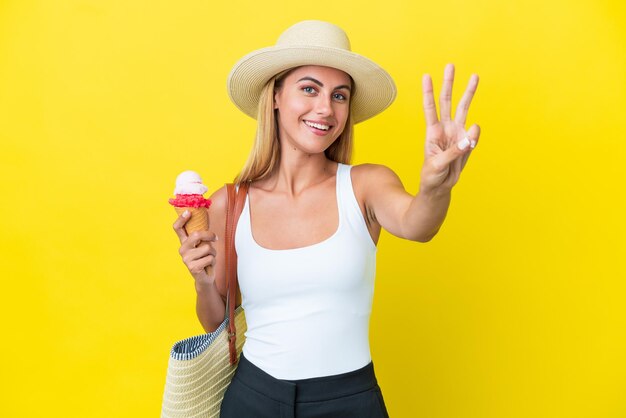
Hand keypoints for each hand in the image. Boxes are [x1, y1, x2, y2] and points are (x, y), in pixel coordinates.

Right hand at [172, 210, 217, 284]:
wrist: (205, 278)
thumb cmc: (205, 258)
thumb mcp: (203, 245)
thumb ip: (202, 235)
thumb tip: (206, 217)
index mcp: (184, 242)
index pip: (178, 228)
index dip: (181, 219)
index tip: (188, 211)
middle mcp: (182, 249)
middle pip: (196, 235)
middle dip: (209, 235)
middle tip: (215, 238)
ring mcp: (186, 259)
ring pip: (207, 247)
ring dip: (213, 252)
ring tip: (209, 257)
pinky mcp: (192, 267)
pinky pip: (209, 258)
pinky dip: (213, 261)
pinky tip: (208, 265)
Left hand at [420, 63, 479, 193]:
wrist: (440, 186)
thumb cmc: (432, 175)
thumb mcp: (438, 165)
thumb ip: (455, 150)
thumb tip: (472, 134)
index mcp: (432, 132)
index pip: (430, 108)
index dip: (428, 92)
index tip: (426, 76)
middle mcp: (445, 128)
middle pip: (446, 101)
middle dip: (449, 83)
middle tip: (450, 65)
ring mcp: (457, 133)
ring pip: (463, 108)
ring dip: (468, 92)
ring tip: (474, 76)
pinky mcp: (467, 142)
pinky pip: (473, 134)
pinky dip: (475, 136)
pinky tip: (471, 140)